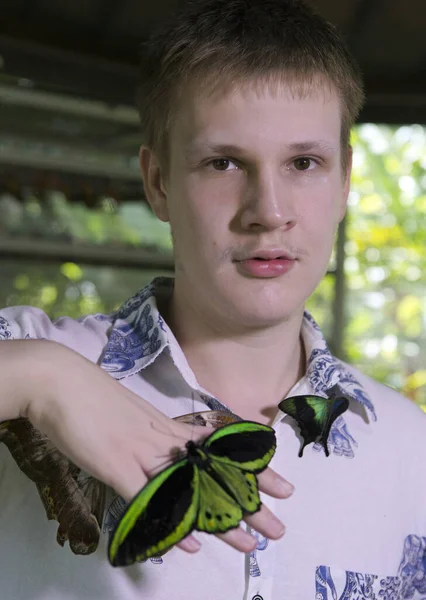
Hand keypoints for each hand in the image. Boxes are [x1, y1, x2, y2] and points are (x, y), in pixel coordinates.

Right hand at [20, 340, 292, 554]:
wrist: (59, 379)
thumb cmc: (91, 395)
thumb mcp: (130, 415)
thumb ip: (151, 436)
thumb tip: (171, 451)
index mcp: (166, 428)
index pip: (220, 452)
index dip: (253, 470)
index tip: (282, 486)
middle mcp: (162, 442)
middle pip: (215, 475)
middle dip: (250, 503)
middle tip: (279, 527)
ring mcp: (141, 453)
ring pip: (192, 490)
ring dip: (222, 521)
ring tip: (251, 544)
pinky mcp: (117, 466)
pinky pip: (150, 499)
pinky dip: (171, 522)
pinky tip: (192, 543)